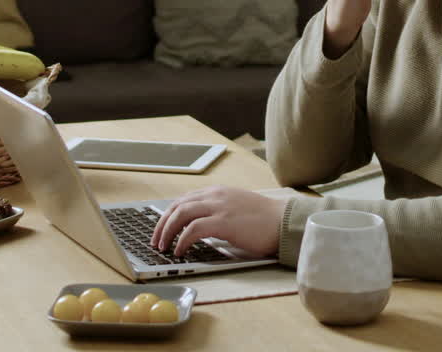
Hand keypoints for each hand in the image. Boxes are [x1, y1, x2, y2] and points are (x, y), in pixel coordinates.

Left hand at [150, 186, 286, 257]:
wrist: (284, 221)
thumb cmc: (265, 220)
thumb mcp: (237, 207)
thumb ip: (219, 210)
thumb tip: (200, 226)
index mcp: (218, 192)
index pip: (184, 199)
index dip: (169, 214)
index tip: (162, 228)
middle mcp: (215, 195)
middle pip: (177, 205)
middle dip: (162, 223)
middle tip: (156, 240)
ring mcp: (219, 207)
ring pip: (180, 214)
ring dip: (167, 231)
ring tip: (163, 246)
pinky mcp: (224, 222)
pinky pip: (193, 230)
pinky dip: (182, 240)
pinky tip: (180, 250)